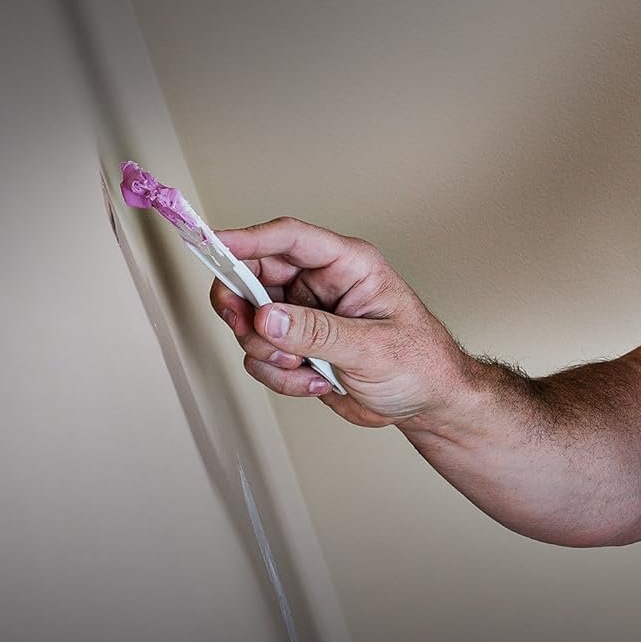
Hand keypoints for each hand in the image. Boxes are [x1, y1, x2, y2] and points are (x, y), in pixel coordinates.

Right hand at [210, 216, 471, 429]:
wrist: (426, 402)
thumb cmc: (420, 363)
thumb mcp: (371, 347)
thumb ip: (316, 332)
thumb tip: (266, 317)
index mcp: (348, 265)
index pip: (290, 238)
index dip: (248, 238)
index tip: (213, 245)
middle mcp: (321, 284)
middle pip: (254, 276)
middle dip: (245, 309)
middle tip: (249, 330)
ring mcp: (305, 315)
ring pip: (250, 322)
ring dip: (269, 353)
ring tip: (308, 367)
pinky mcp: (296, 346)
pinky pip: (260, 356)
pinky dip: (280, 376)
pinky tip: (317, 381)